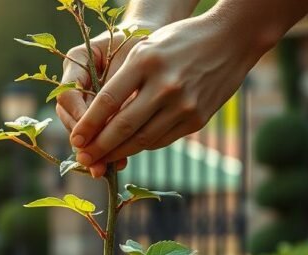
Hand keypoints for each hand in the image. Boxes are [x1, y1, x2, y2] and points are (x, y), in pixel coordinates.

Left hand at [70, 15, 266, 176]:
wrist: (231, 40)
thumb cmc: (179, 42)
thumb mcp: (147, 49)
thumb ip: (124, 81)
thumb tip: (99, 120)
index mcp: (146, 62)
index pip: (107, 101)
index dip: (88, 124)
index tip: (75, 139)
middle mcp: (164, 85)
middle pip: (122, 127)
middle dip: (99, 147)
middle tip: (83, 158)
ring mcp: (183, 105)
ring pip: (142, 140)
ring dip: (119, 153)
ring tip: (102, 160)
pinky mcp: (197, 119)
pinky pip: (162, 140)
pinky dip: (142, 146)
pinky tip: (129, 149)